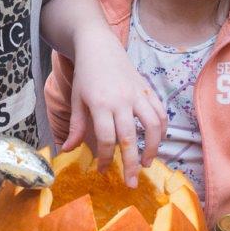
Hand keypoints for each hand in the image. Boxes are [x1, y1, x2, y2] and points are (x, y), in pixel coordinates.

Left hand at [60, 32, 166, 186]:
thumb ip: (75, 126)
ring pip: (153, 125)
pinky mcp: (148, 90)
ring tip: (147, 164)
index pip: (107, 138)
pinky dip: (162, 129)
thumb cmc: (86, 75)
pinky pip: (160, 112)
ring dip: (153, 148)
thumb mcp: (77, 100)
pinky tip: (157, 142)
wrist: (99, 47)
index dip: (106, 158)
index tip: (104, 171)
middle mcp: (122, 100)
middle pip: (130, 137)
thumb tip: (67, 150)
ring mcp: (138, 94)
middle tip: (131, 183)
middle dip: (132, 163)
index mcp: (101, 104)